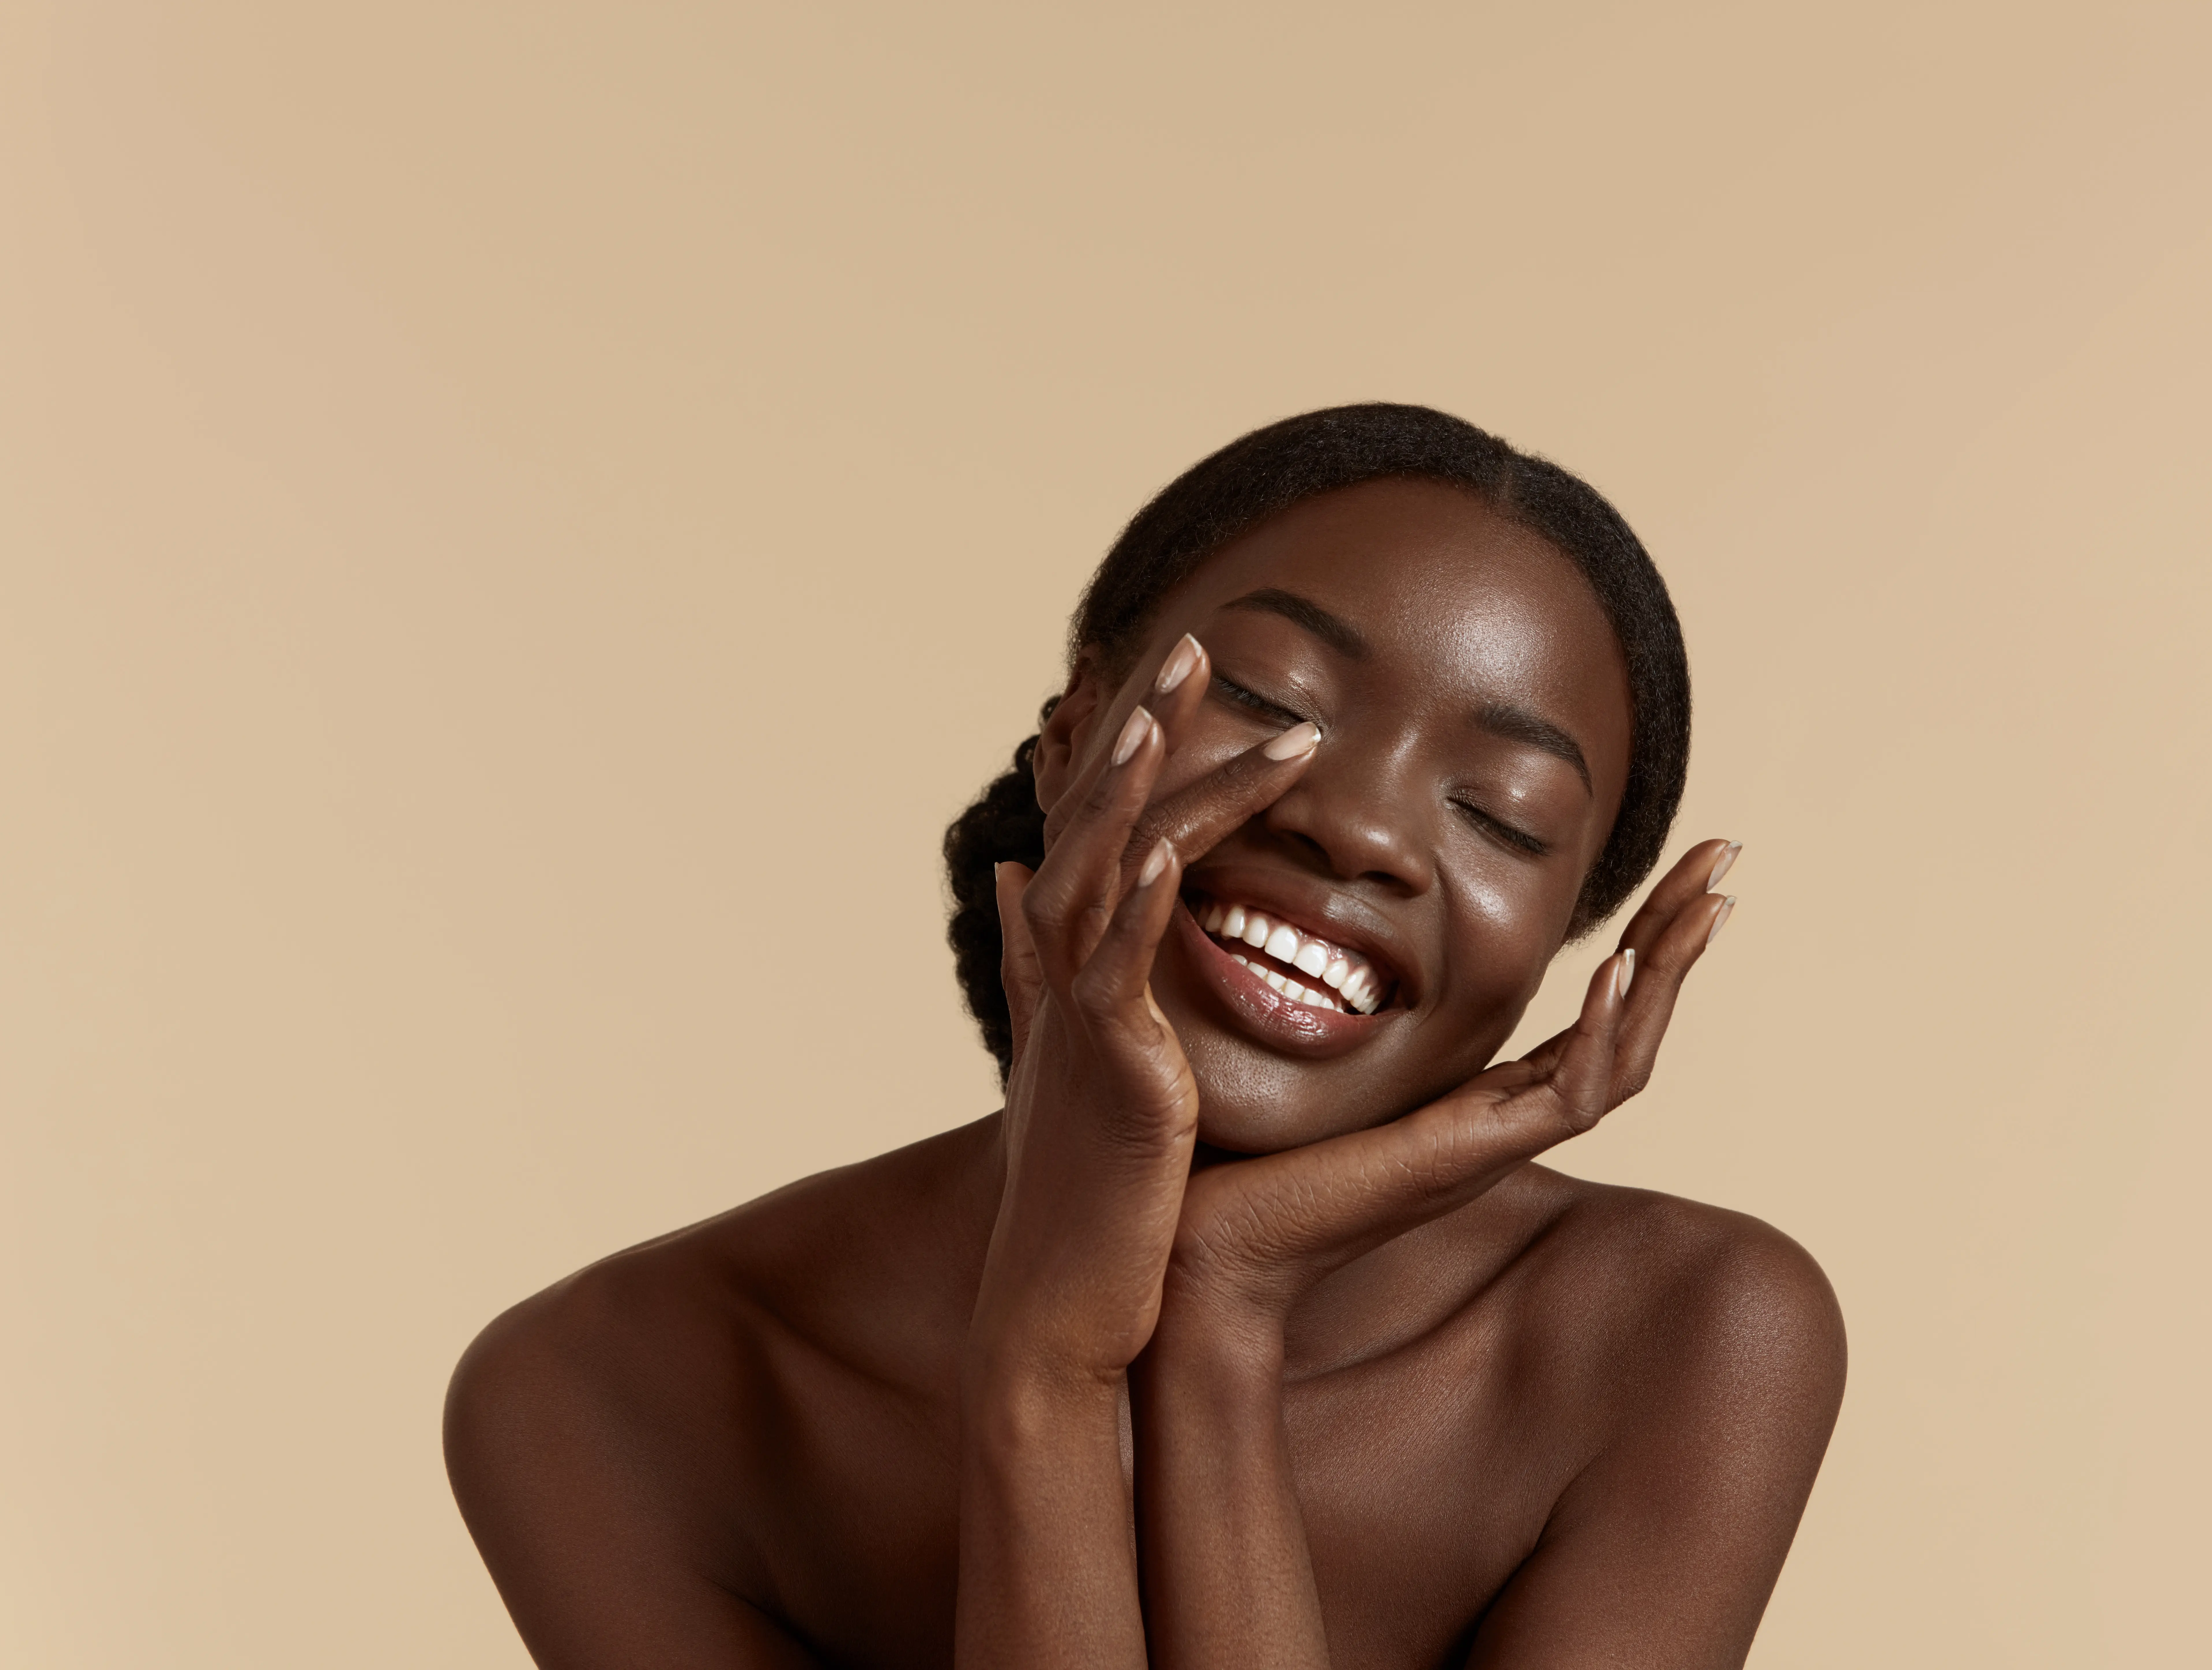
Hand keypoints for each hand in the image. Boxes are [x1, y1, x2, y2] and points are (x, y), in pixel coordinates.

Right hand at [966, 635, 1325, 1387]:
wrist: (1062, 1296)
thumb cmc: (1083, 1183)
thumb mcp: (1064, 1050)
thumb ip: (1043, 960)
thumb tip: (1013, 872)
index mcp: (1067, 959)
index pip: (1100, 821)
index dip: (1129, 742)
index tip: (1171, 668)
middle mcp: (1063, 970)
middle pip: (1098, 821)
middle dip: (1146, 729)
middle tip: (1198, 641)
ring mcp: (1081, 1016)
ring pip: (1104, 875)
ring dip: (1139, 790)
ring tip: (1176, 706)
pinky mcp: (1111, 1068)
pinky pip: (1118, 971)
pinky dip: (1137, 906)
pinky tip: (1162, 850)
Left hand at [1158, 838, 1741, 1328]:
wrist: (1212, 1246)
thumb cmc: (1253, 1160)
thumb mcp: (1325, 1060)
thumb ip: (1352, 1007)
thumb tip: (1336, 930)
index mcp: (1481, 1096)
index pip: (1595, 1009)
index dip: (1641, 939)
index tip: (1676, 868)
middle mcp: (1504, 1119)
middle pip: (1633, 1024)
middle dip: (1681, 937)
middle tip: (1725, 854)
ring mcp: (1495, 1141)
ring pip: (1625, 1057)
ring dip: (1666, 974)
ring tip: (1707, 899)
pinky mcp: (1470, 1157)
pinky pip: (1567, 1095)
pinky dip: (1597, 1031)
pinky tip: (1616, 970)